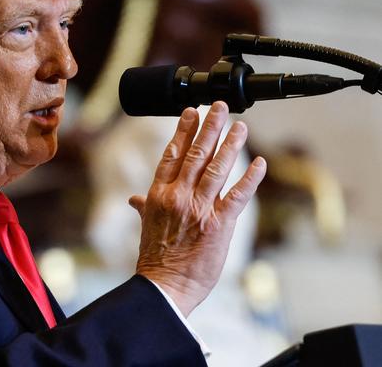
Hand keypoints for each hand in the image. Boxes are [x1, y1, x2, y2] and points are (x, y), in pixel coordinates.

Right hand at [131, 101, 265, 316]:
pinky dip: (250, 177)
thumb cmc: (155, 258)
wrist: (164, 286)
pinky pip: (238, 195)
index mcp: (158, 194)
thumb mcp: (146, 227)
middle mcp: (178, 196)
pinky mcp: (219, 224)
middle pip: (196, 153)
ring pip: (218, 168)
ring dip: (231, 144)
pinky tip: (259, 162)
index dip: (184, 130)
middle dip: (210, 127)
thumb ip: (144, 207)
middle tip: (220, 107)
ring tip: (240, 125)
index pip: (172, 154)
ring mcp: (199, 208)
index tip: (192, 112)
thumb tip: (133, 200)